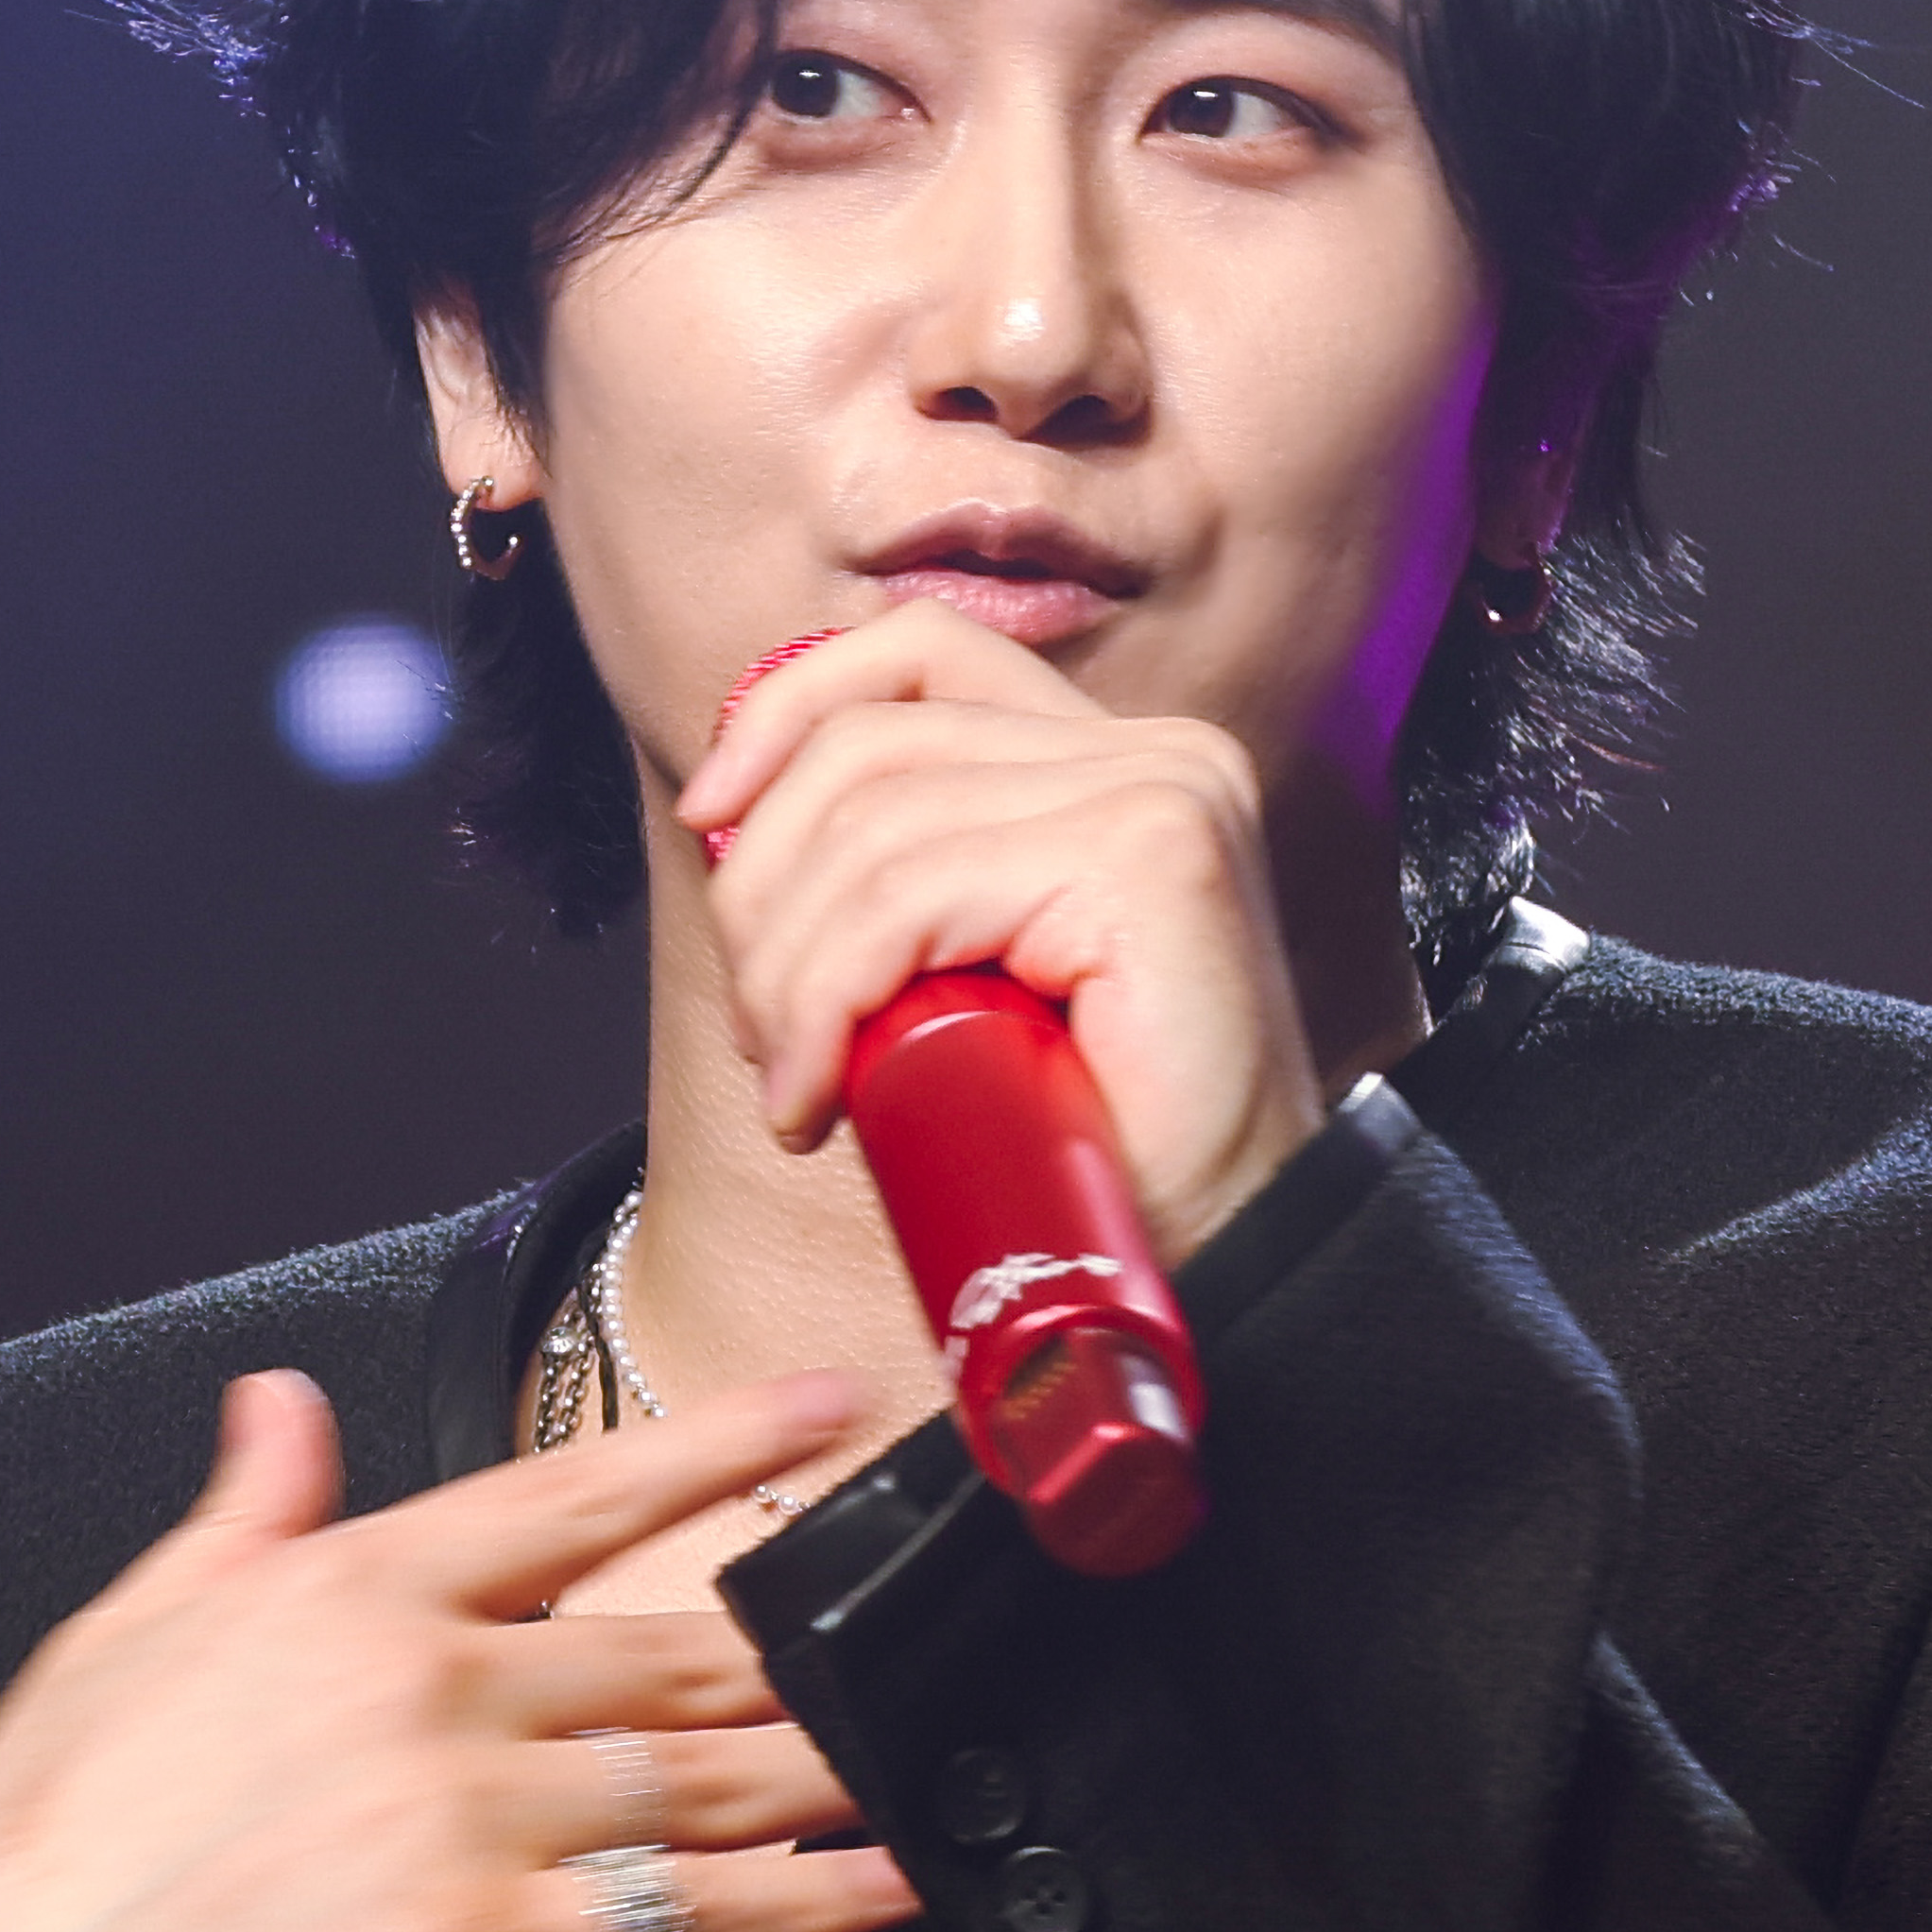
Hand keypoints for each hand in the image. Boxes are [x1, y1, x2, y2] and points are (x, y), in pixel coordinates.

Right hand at [0, 1368, 918, 1931]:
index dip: (722, 1448)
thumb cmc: (60, 1832)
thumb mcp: (135, 1623)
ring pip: (711, 1772)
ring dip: (837, 1766)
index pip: (575, 1492)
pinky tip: (892, 1888)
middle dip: (811, 1638)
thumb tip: (279, 1406)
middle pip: (678, 1644)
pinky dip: (815, 1905)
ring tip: (931, 1752)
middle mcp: (443, 1682)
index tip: (831, 1412)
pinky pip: (699, 1917)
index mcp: (360, 1589)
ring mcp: (484, 1813)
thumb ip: (245, 1514)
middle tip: (917, 1622)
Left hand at [670, 607, 1332, 1260]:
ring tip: (797, 1086)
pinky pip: (914, 896)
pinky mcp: (1149, 859)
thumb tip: (736, 820)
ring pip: (876, 828)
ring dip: (788, 972)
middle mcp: (1159, 754)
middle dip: (765, 888)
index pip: (916, 654)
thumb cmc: (1096, 1165)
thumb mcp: (971, 985)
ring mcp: (1164, 793)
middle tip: (763, 1036)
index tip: (707, 822)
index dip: (785, 713)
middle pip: (873, 742)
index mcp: (1123, 761)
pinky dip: (828, 998)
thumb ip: (908, 881)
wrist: (1224, 1277)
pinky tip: (820, 1097)